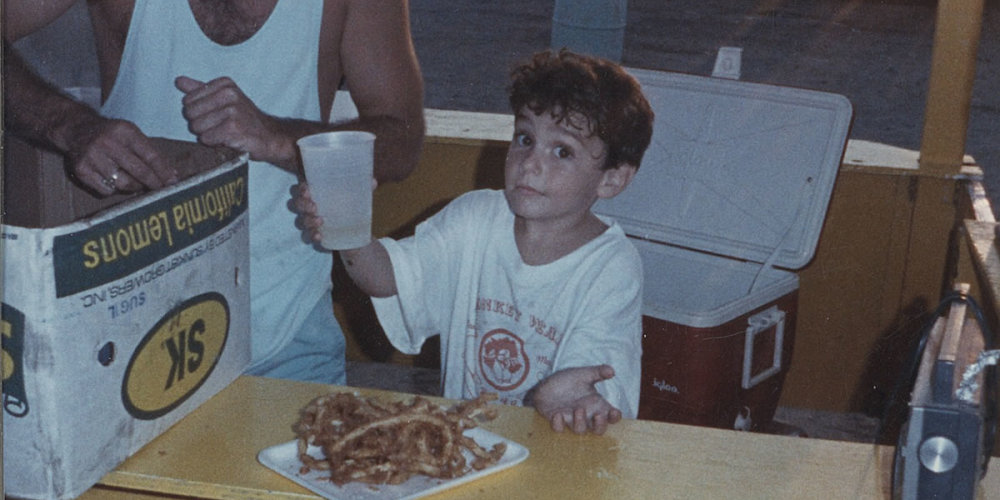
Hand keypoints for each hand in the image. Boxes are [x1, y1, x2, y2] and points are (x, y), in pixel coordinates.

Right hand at [65, 115, 176, 195]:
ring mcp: (92, 157)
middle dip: (153, 183)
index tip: (172, 182)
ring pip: (123, 183)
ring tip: (137, 184)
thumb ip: (151, 153)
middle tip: (159, 189)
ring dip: (134, 187)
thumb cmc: (112, 135)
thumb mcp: (131, 134)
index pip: (150, 155)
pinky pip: (106, 190)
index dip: (163, 171)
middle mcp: (107, 143)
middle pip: (138, 171)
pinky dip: (114, 190)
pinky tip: (115, 181)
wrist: (77, 129)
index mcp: (124, 131)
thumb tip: (171, 176)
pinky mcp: (81, 170)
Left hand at [175, 76, 291, 165]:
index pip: (188, 100)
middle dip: (201, 124)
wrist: (270, 136)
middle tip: (219, 126)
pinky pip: (207, 138)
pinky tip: (228, 140)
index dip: (198, 113)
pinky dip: (215, 143)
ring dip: (208, 135)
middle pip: (190, 113)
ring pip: (197, 127)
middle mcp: (229, 94)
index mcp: (224, 84)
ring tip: (224, 133)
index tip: (216, 115)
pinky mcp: (233, 128)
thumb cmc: (245, 119)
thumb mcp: (225, 99)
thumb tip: (178, 81)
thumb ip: (200, 90)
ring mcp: (232, 110)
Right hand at [290, 179, 378, 243]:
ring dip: (309, 220)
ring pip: (301, 220)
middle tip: (314, 207)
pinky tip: (319, 236)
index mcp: (316, 192)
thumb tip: (372, 181)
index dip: (301, 189)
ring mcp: (310, 220)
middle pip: (297, 203)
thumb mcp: (356, 194)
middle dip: (303, 204)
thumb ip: (362, 187)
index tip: (308, 191)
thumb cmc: (349, 203)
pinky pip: (307, 236)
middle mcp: (309, 205)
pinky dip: (312, 236)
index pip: (302, 187)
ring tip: (321, 221)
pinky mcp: (314, 233)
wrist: (353, 226)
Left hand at [528, 364, 622, 434]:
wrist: (546, 384)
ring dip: (580, 422)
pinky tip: (557, 414)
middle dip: (600, 426)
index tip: (613, 412)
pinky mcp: (557, 422)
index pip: (610, 416)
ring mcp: (571, 420)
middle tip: (598, 416)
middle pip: (599, 430)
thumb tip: (612, 371)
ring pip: (580, 430)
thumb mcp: (584, 374)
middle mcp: (586, 416)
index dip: (614, 417)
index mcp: (596, 405)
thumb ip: (598, 372)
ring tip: (578, 409)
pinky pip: (559, 429)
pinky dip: (558, 424)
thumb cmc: (569, 381)